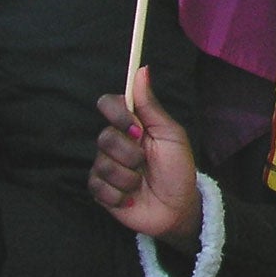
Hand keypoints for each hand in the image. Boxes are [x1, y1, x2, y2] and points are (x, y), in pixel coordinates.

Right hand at [89, 76, 203, 247]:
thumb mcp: (171, 135)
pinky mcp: (101, 190)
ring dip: (128, 177)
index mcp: (133, 125)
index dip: (116, 113)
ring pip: (102, 164)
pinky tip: (131, 197)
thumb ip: (151, 106)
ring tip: (141, 182)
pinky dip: (118, 194)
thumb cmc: (178, 168)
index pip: (108, 104)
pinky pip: (97, 186)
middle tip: (145, 162)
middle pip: (104, 137)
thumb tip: (142, 70)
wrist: (178, 207)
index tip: (134, 127)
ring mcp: (106, 166)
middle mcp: (116, 142)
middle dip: (129, 154)